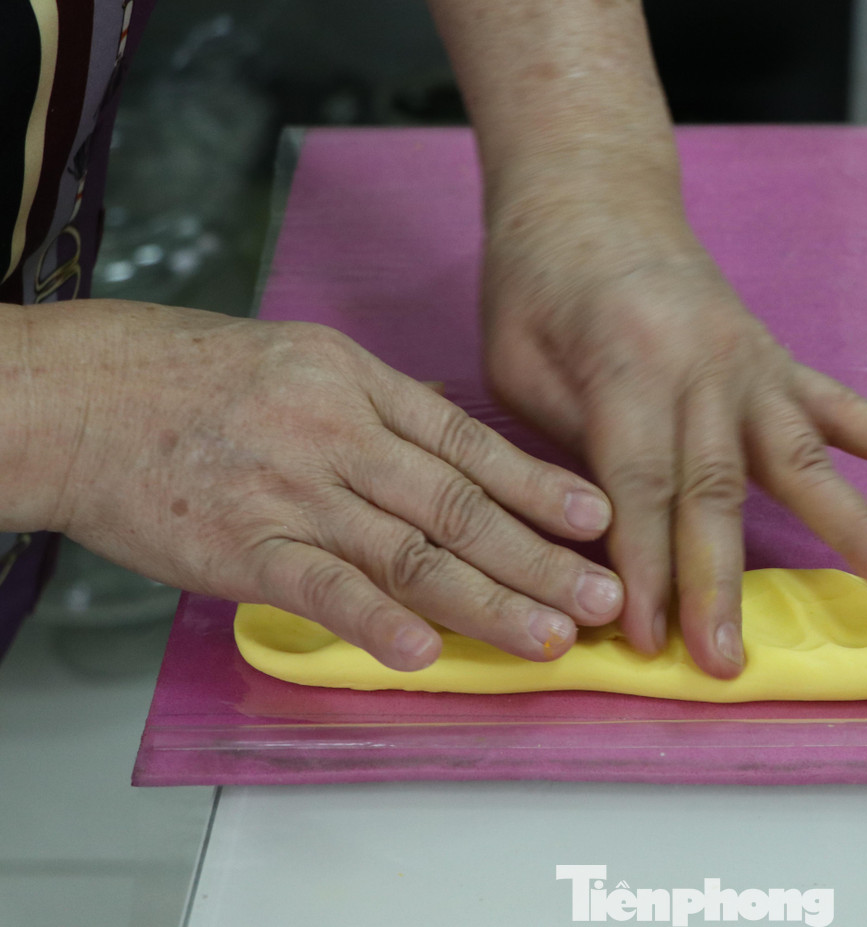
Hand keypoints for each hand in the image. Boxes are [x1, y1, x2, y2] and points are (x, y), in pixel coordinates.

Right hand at [9, 301, 623, 669]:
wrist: (83, 395)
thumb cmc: (194, 377)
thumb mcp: (304, 360)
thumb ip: (382, 407)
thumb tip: (457, 444)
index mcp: (360, 385)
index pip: (470, 444)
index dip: (540, 486)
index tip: (599, 518)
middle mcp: (339, 437)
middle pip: (459, 506)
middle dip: (540, 556)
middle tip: (605, 595)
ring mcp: (293, 493)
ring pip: (408, 553)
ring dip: (488, 600)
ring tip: (551, 636)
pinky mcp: (241, 546)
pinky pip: (320, 588)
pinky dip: (373, 622)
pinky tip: (424, 652)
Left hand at [481, 200, 866, 678]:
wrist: (591, 195)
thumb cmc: (538, 285)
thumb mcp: (517, 363)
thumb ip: (566, 446)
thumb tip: (604, 545)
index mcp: (629, 364)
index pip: (638, 485)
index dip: (643, 566)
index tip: (648, 639)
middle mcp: (705, 366)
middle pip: (717, 489)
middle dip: (721, 580)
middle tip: (730, 659)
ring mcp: (751, 364)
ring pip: (802, 457)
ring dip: (851, 524)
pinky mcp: (776, 360)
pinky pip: (842, 404)